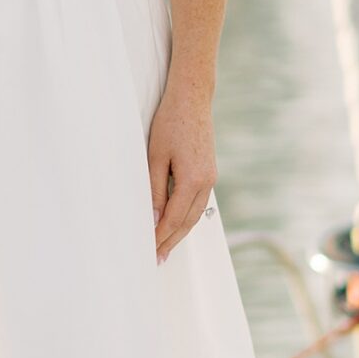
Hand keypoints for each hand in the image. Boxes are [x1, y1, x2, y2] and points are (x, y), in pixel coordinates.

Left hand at [147, 79, 215, 264]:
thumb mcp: (155, 157)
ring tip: (165, 247)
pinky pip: (198, 203)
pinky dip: (187, 217)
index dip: (160, 236)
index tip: (148, 250)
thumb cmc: (170, 123)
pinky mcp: (209, 172)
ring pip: (195, 214)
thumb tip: (154, 219)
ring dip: (180, 232)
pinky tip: (177, 224)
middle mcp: (206, 182)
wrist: (192, 99)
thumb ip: (155, 190)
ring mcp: (211, 178)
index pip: (173, 218)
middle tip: (156, 259)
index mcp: (193, 180)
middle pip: (187, 222)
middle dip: (171, 241)